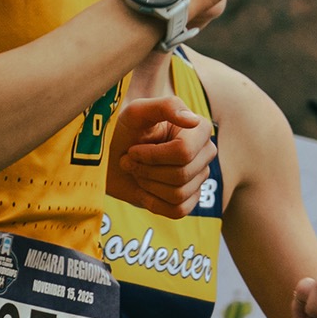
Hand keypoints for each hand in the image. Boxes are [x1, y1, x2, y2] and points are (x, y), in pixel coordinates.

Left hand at [105, 96, 216, 218]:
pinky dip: (154, 203)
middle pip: (181, 174)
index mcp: (198, 128)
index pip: (183, 151)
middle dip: (147, 170)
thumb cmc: (125, 130)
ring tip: (136, 172)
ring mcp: (199, 177)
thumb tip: (194, 121)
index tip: (134, 149)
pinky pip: (178, 211)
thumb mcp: (138, 111)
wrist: (111, 157)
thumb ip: (166, 107)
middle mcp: (205, 152)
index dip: (153, 156)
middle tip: (130, 160)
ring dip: (148, 185)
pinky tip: (143, 190)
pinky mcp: (190, 199)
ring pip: (178, 194)